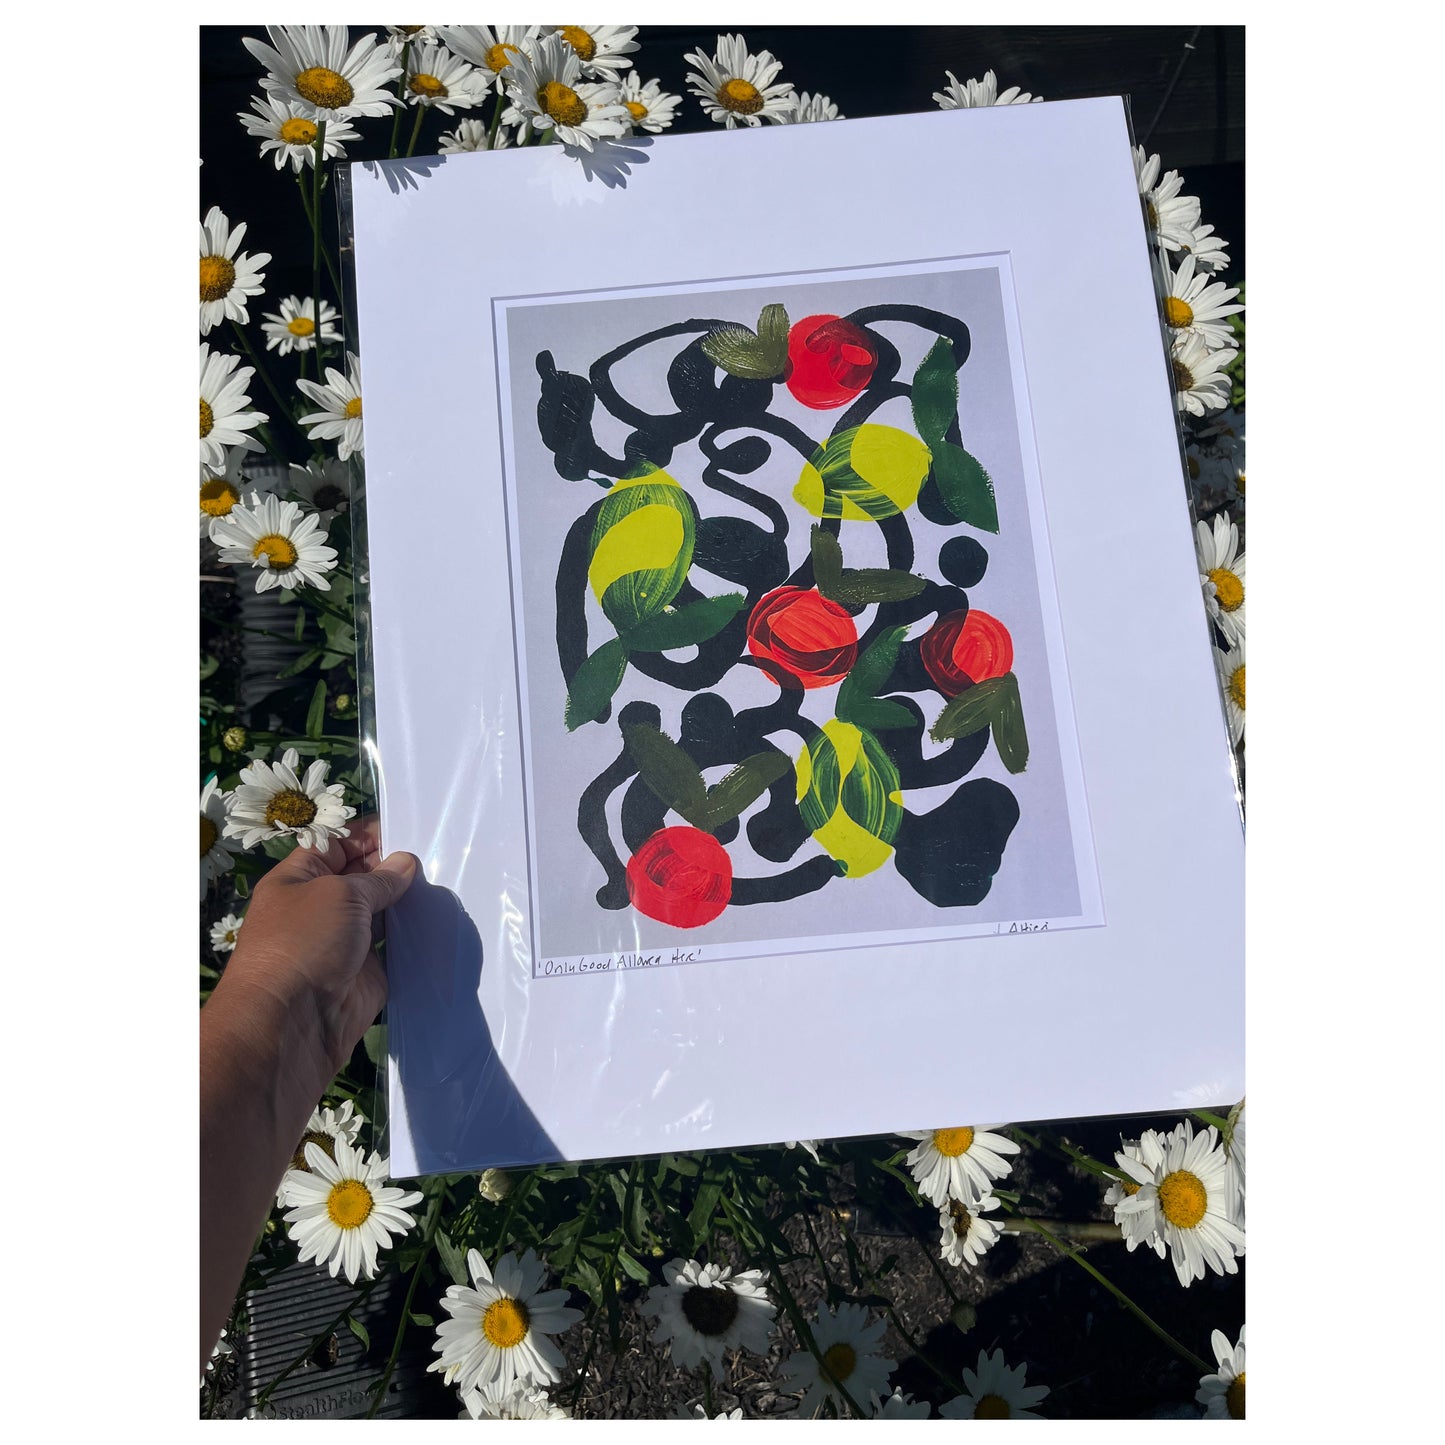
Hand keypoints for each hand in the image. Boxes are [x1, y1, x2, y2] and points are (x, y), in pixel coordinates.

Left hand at [222, 815, 418, 1079]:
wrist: (292, 1023)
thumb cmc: (304, 943)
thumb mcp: (339, 895)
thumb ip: (378, 879)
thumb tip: (405, 863)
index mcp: (300, 878)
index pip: (337, 844)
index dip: (369, 834)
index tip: (408, 826)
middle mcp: (322, 906)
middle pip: (363, 876)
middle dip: (395, 864)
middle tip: (438, 850)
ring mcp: (347, 940)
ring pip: (383, 910)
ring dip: (409, 899)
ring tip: (448, 878)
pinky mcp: (369, 971)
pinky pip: (396, 945)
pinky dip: (415, 933)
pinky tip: (442, 915)